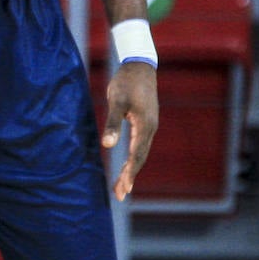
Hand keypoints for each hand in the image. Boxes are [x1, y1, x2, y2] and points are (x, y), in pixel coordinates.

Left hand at [102, 61, 158, 201]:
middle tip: (120, 194)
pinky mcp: (146, 122)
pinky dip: (133, 157)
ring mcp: (150, 125)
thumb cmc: (126, 82)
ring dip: (131, 169)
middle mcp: (150, 129)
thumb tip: (107, 146)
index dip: (129, 173)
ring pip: (141, 152)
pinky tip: (127, 164)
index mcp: (145, 126)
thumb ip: (112, 123)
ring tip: (122, 185)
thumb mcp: (117, 101)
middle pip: (140, 158)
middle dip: (130, 176)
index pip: (137, 155)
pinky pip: (140, 145)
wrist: (140, 65)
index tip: (123, 189)